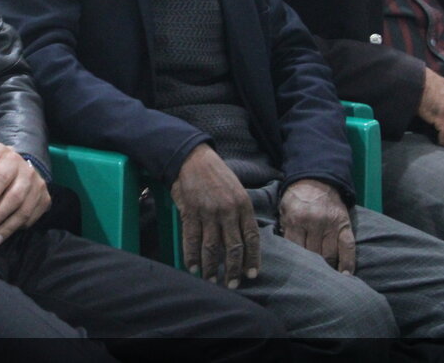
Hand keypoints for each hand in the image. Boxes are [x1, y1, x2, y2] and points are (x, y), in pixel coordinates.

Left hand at [0, 141, 50, 247]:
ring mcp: (38, 185)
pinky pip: (33, 217)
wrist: (17, 171)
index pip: (2, 175)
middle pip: (15, 196)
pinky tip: (5, 235)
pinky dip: (18, 228)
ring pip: (24, 210)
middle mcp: (27, 169)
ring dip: (8, 226)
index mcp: (10, 157)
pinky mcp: (45, 199)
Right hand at [170, 144, 260, 287]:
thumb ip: (241, 213)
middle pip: (233, 247)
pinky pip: (191, 239)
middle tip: (232, 285)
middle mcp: (228, 211)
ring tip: (211, 280)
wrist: (192, 158)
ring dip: (211, 267)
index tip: (251, 275)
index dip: (252, 259)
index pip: (251, 238)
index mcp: (243, 205)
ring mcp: (208, 212)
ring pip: (212, 247)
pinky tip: (192, 267)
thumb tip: (244, 238)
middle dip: (233, 270)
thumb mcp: (237, 190)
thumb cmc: (216, 175)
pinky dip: (191, 256)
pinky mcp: (190, 212)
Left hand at [278, 179, 354, 273]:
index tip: (293, 273)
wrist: (317, 179)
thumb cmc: (297, 198)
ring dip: (327, 268)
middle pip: (312, 254)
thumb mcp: (284, 209)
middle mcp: (315, 223)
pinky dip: (348, 263)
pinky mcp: (345, 225)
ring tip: (324, 279)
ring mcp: (331, 225)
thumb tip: (284, 253)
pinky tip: (345, 275)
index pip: (295, 248)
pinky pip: (348, 247)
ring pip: (329, 254)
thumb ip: (284, 229)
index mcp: (296, 219)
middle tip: (308, 280)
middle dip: (310, 267)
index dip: (295, 262)